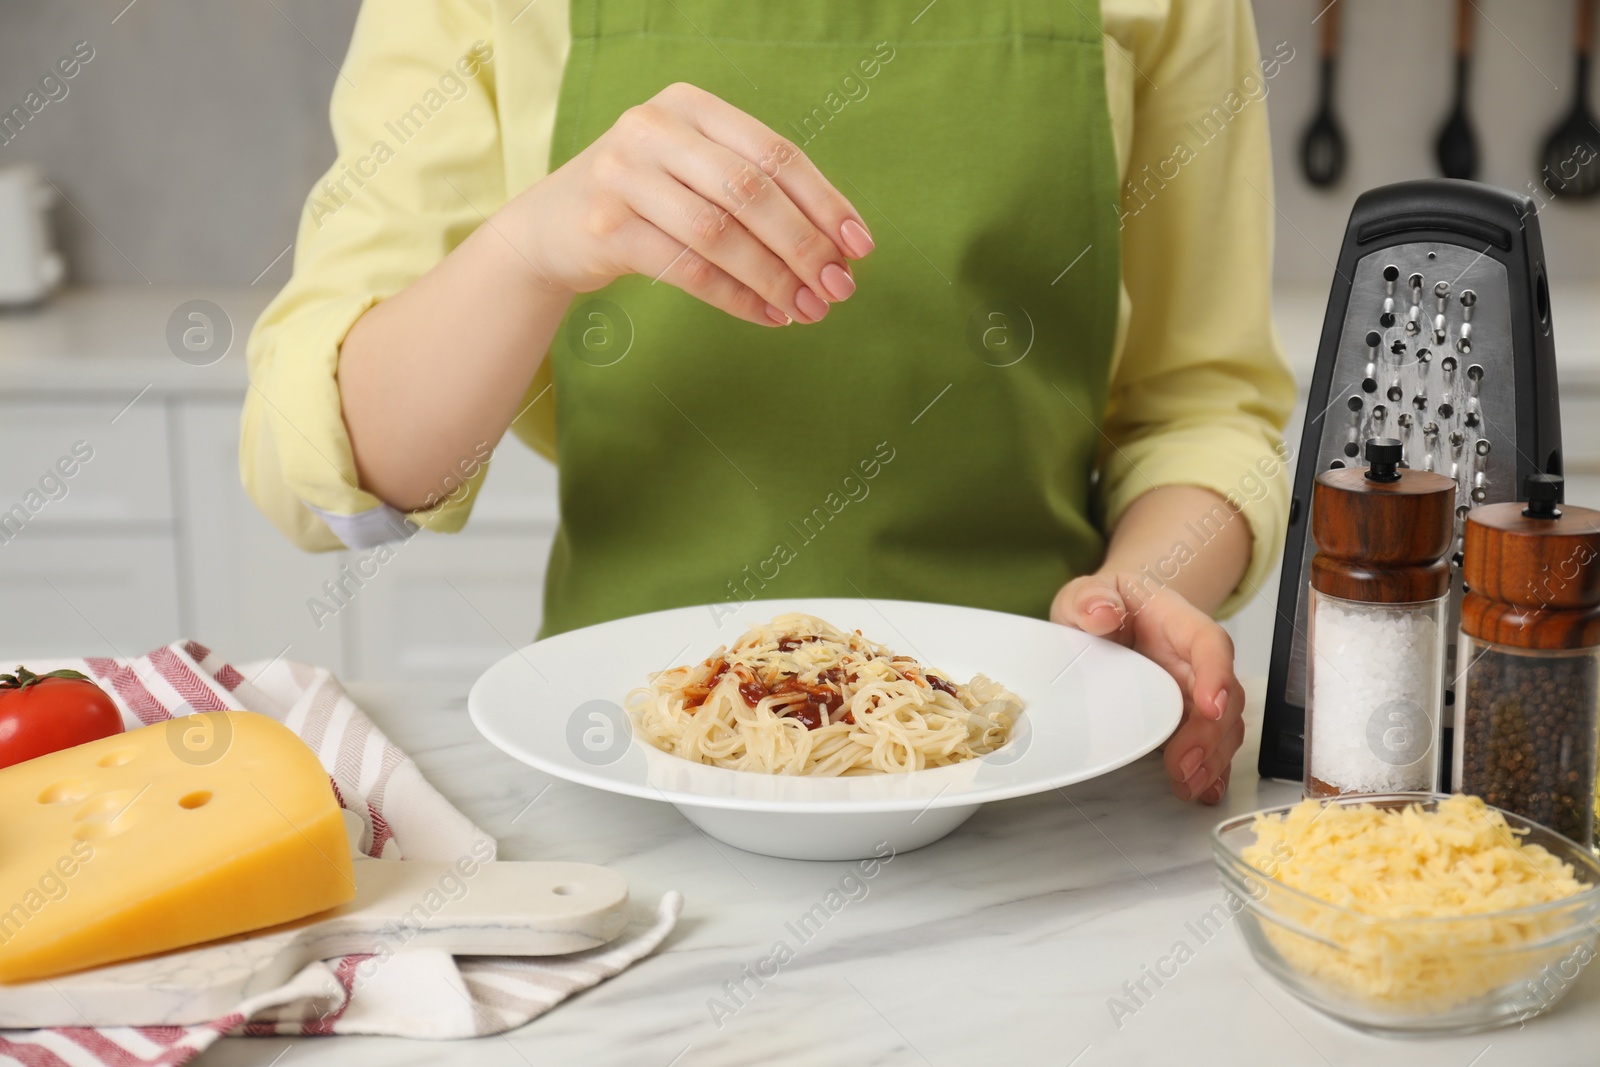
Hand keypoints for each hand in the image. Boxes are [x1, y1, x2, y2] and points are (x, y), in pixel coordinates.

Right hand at [507, 81, 872, 326]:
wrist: (552, 228)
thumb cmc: (647, 201)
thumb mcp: (696, 173)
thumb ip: (757, 193)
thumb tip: (840, 249)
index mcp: (691, 105)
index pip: (775, 153)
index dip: (824, 202)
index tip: (859, 246)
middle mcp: (654, 128)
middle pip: (751, 192)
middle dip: (804, 245)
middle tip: (839, 288)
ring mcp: (623, 175)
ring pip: (719, 233)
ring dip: (774, 278)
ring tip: (808, 309)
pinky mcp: (605, 227)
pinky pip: (687, 268)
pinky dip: (737, 297)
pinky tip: (768, 315)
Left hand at [1051, 574, 1245, 804]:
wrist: (1109, 615)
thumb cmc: (1104, 606)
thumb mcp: (1087, 594)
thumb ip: (1090, 599)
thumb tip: (1101, 612)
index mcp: (1178, 622)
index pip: (1209, 643)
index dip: (1215, 674)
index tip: (1209, 705)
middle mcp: (1196, 660)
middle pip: (1224, 694)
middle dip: (1211, 734)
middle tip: (1184, 764)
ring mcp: (1196, 690)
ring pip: (1223, 726)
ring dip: (1212, 759)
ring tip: (1188, 785)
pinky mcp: (1188, 718)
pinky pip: (1211, 745)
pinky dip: (1211, 769)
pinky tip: (1203, 790)